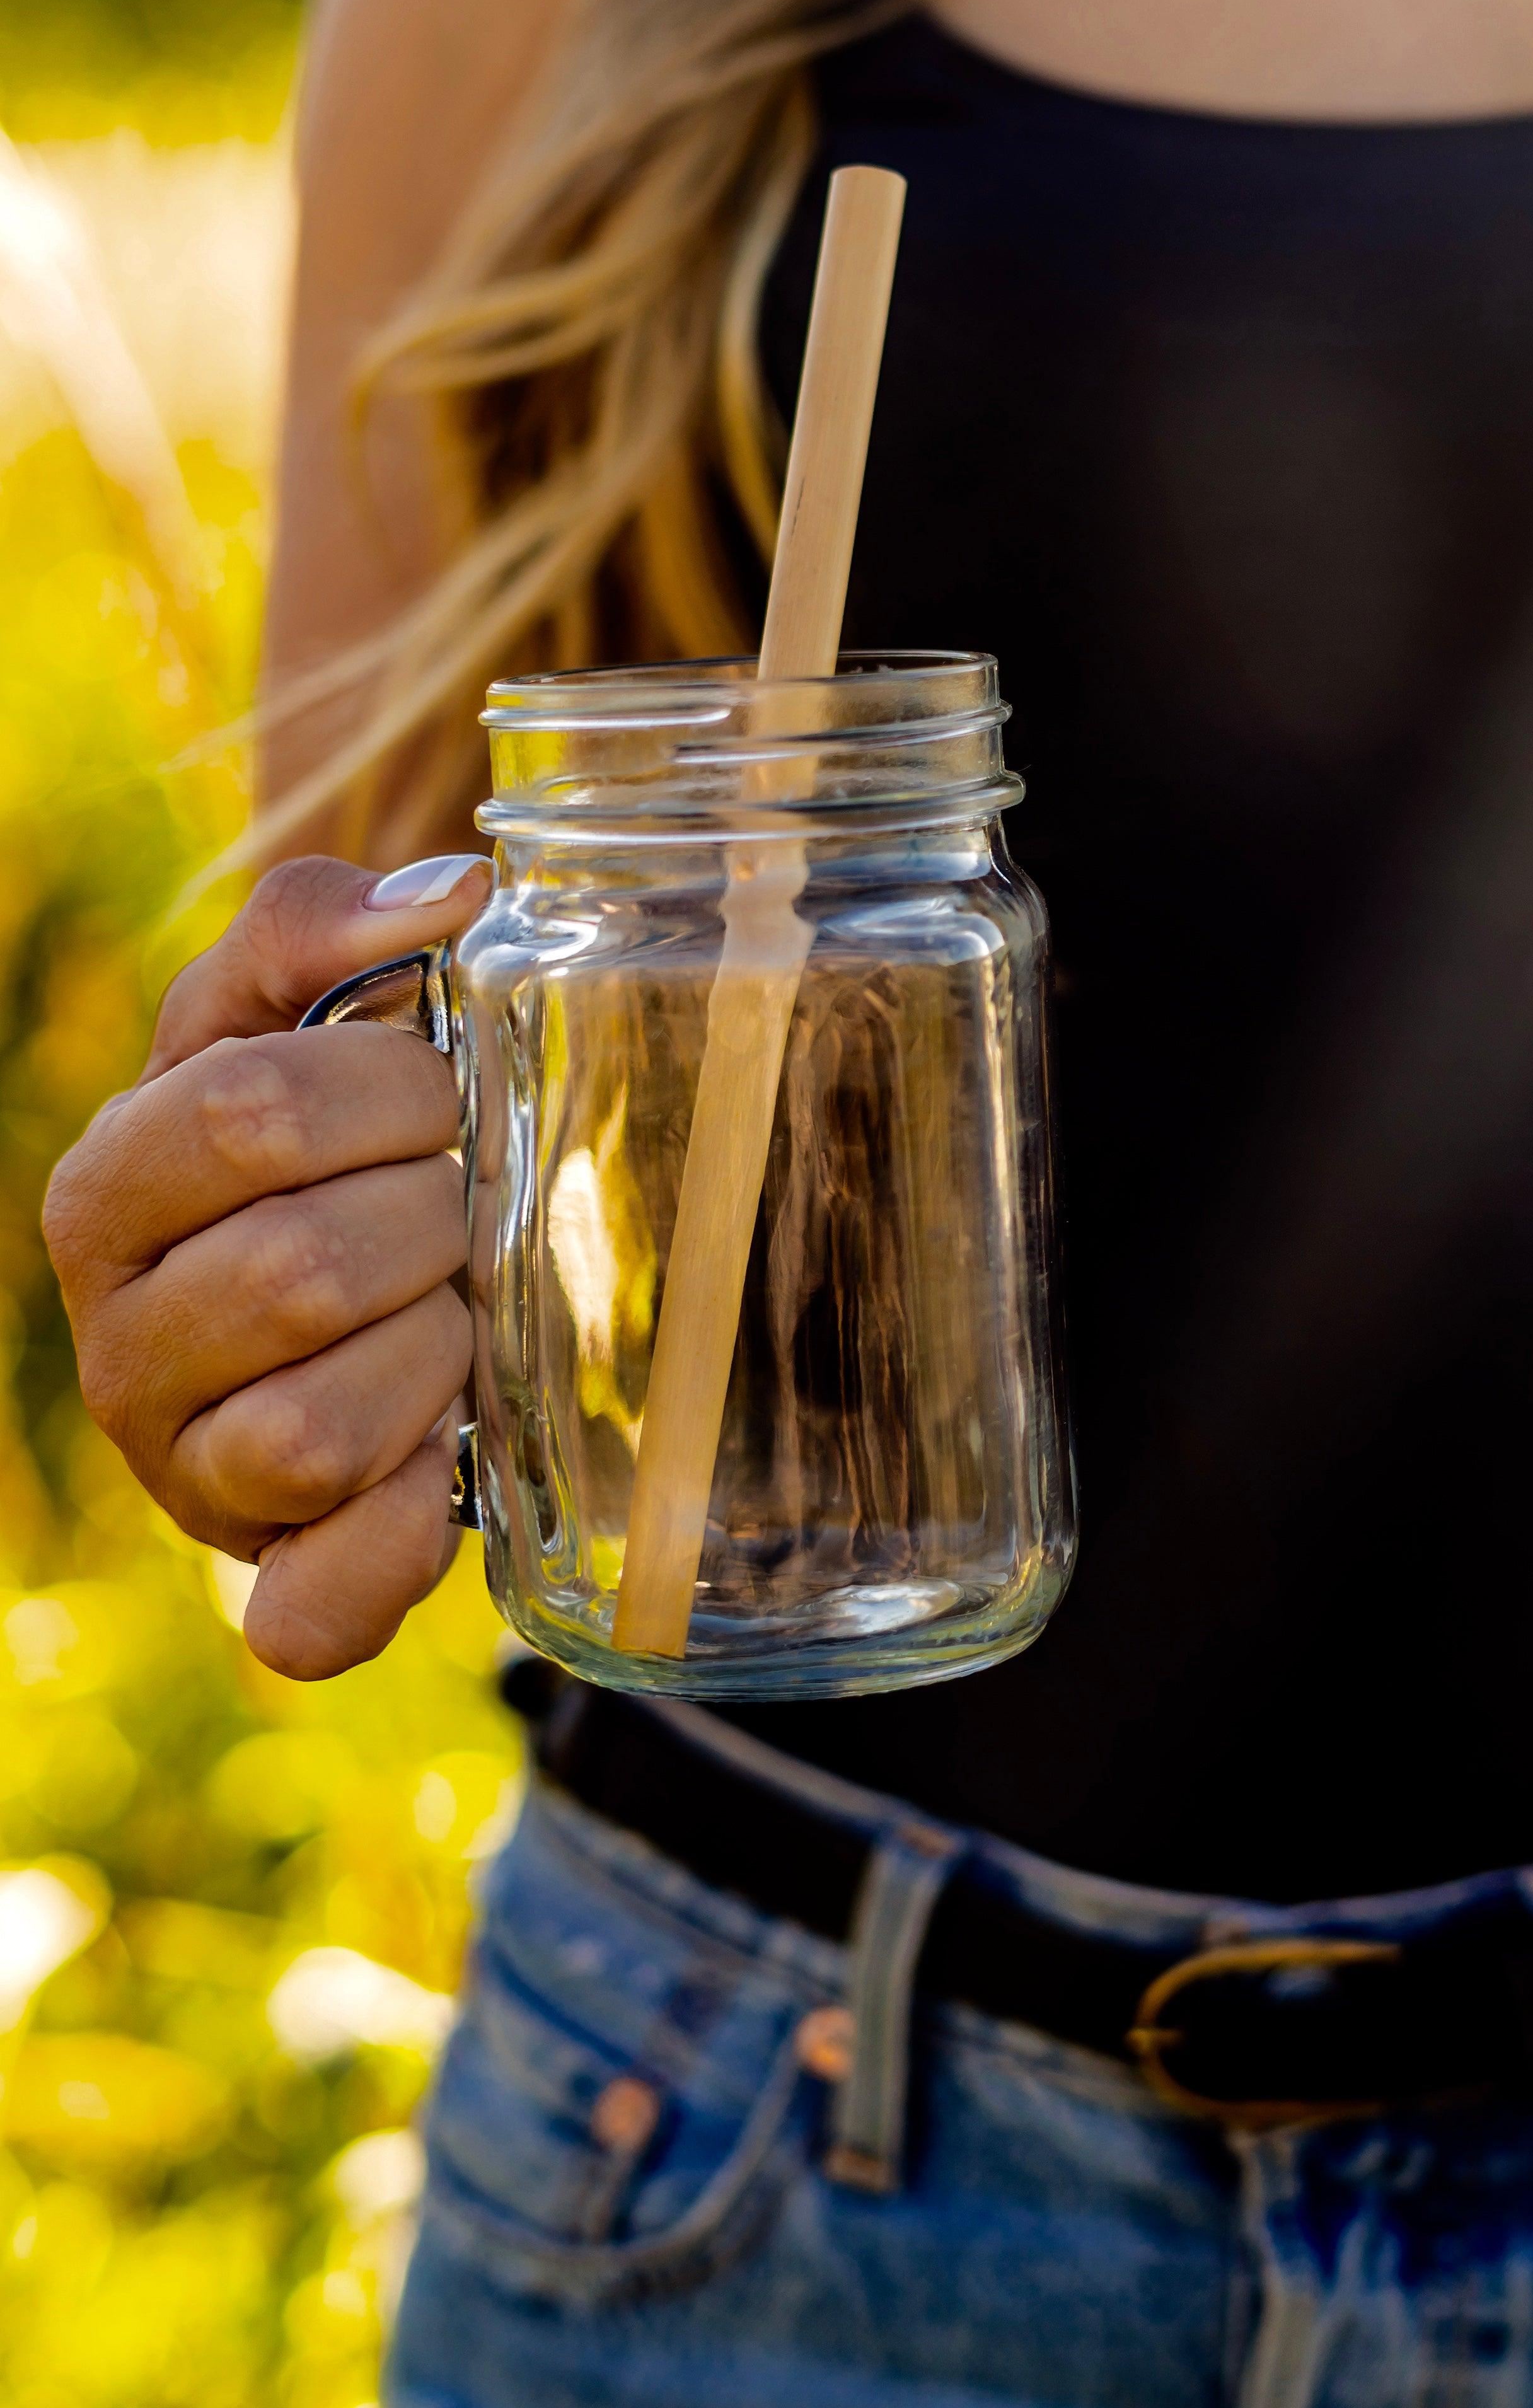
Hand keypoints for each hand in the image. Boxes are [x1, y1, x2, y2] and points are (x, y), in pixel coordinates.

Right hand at [44, 854, 491, 1678]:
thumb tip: (447, 892)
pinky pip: (312, 1609)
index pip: (251, 1113)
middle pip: (300, 1269)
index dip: (391, 1095)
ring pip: (315, 1430)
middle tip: (457, 1214)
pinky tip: (442, 1475)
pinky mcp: (271, 1579)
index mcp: (106, 1190)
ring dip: (435, 1357)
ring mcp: (186, 1478)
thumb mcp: (292, 1017)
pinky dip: (394, 1548)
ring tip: (451, 1318)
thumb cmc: (322, 1146)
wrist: (346, 1302)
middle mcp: (121, 1346)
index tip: (440, 1098)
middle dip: (429, 1226)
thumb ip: (327, 932)